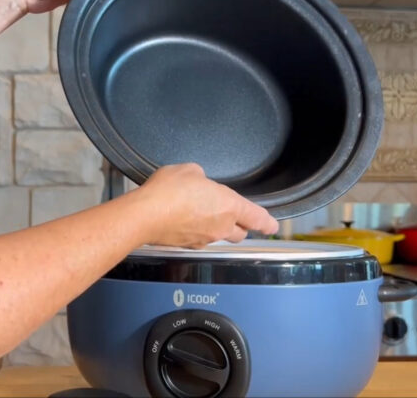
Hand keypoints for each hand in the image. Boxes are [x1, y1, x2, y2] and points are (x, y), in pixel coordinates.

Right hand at [132, 164, 278, 248]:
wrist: (145, 215)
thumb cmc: (169, 191)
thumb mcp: (189, 170)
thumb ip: (201, 177)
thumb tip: (198, 182)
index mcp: (230, 206)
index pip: (257, 218)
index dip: (267, 222)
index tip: (272, 226)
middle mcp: (221, 226)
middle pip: (240, 233)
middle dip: (240, 226)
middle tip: (235, 217)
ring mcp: (204, 239)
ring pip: (218, 236)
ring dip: (216, 228)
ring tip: (201, 214)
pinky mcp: (187, 246)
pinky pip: (199, 239)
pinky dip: (196, 231)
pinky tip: (183, 220)